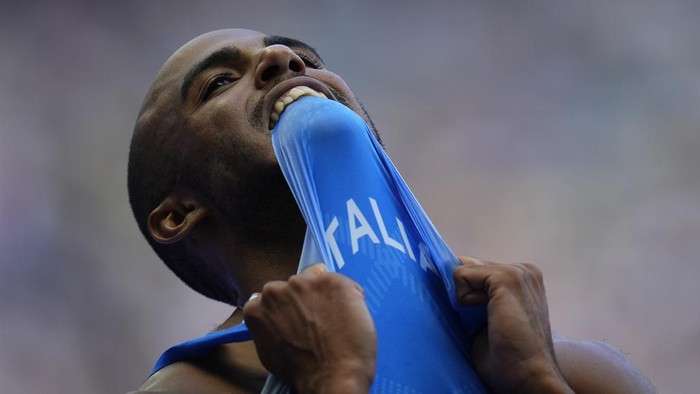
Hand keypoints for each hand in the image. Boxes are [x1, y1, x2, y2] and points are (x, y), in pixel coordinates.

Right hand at [243, 264, 375, 393]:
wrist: (332, 376)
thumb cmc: (303, 372)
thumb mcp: (270, 350)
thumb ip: (269, 326)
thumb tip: (275, 320)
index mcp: (257, 306)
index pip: (275, 295)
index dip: (291, 306)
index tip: (302, 318)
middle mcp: (277, 289)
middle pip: (296, 284)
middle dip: (307, 298)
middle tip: (320, 321)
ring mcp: (304, 282)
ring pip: (319, 280)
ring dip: (327, 295)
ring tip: (336, 321)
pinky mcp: (332, 281)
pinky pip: (345, 285)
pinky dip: (350, 298)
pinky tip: (350, 318)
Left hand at [454, 258, 572, 393]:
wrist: (528, 376)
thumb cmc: (508, 357)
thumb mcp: (489, 318)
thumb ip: (478, 295)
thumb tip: (453, 280)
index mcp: (523, 280)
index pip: (478, 271)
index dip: (468, 293)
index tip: (479, 317)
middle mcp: (524, 271)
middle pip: (469, 266)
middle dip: (467, 294)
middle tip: (488, 322)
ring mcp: (518, 271)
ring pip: (464, 269)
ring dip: (466, 299)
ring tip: (491, 322)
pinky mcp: (507, 277)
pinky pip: (462, 274)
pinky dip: (464, 299)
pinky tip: (489, 318)